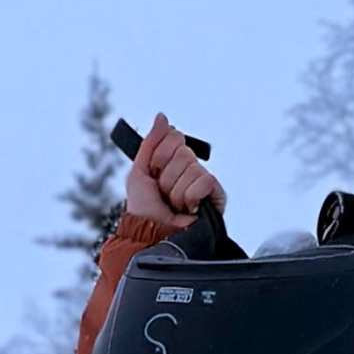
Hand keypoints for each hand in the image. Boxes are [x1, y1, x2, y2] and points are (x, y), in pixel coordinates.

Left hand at [120, 111, 220, 239]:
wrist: (151, 235)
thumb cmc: (144, 211)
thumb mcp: (138, 172)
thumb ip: (150, 142)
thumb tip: (162, 117)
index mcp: (172, 161)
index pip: (174, 137)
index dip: (159, 156)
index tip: (153, 173)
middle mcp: (189, 169)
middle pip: (183, 152)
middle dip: (167, 176)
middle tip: (163, 193)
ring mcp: (203, 182)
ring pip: (192, 167)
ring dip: (176, 190)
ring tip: (174, 205)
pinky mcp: (215, 196)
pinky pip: (205, 181)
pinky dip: (191, 196)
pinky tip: (188, 208)